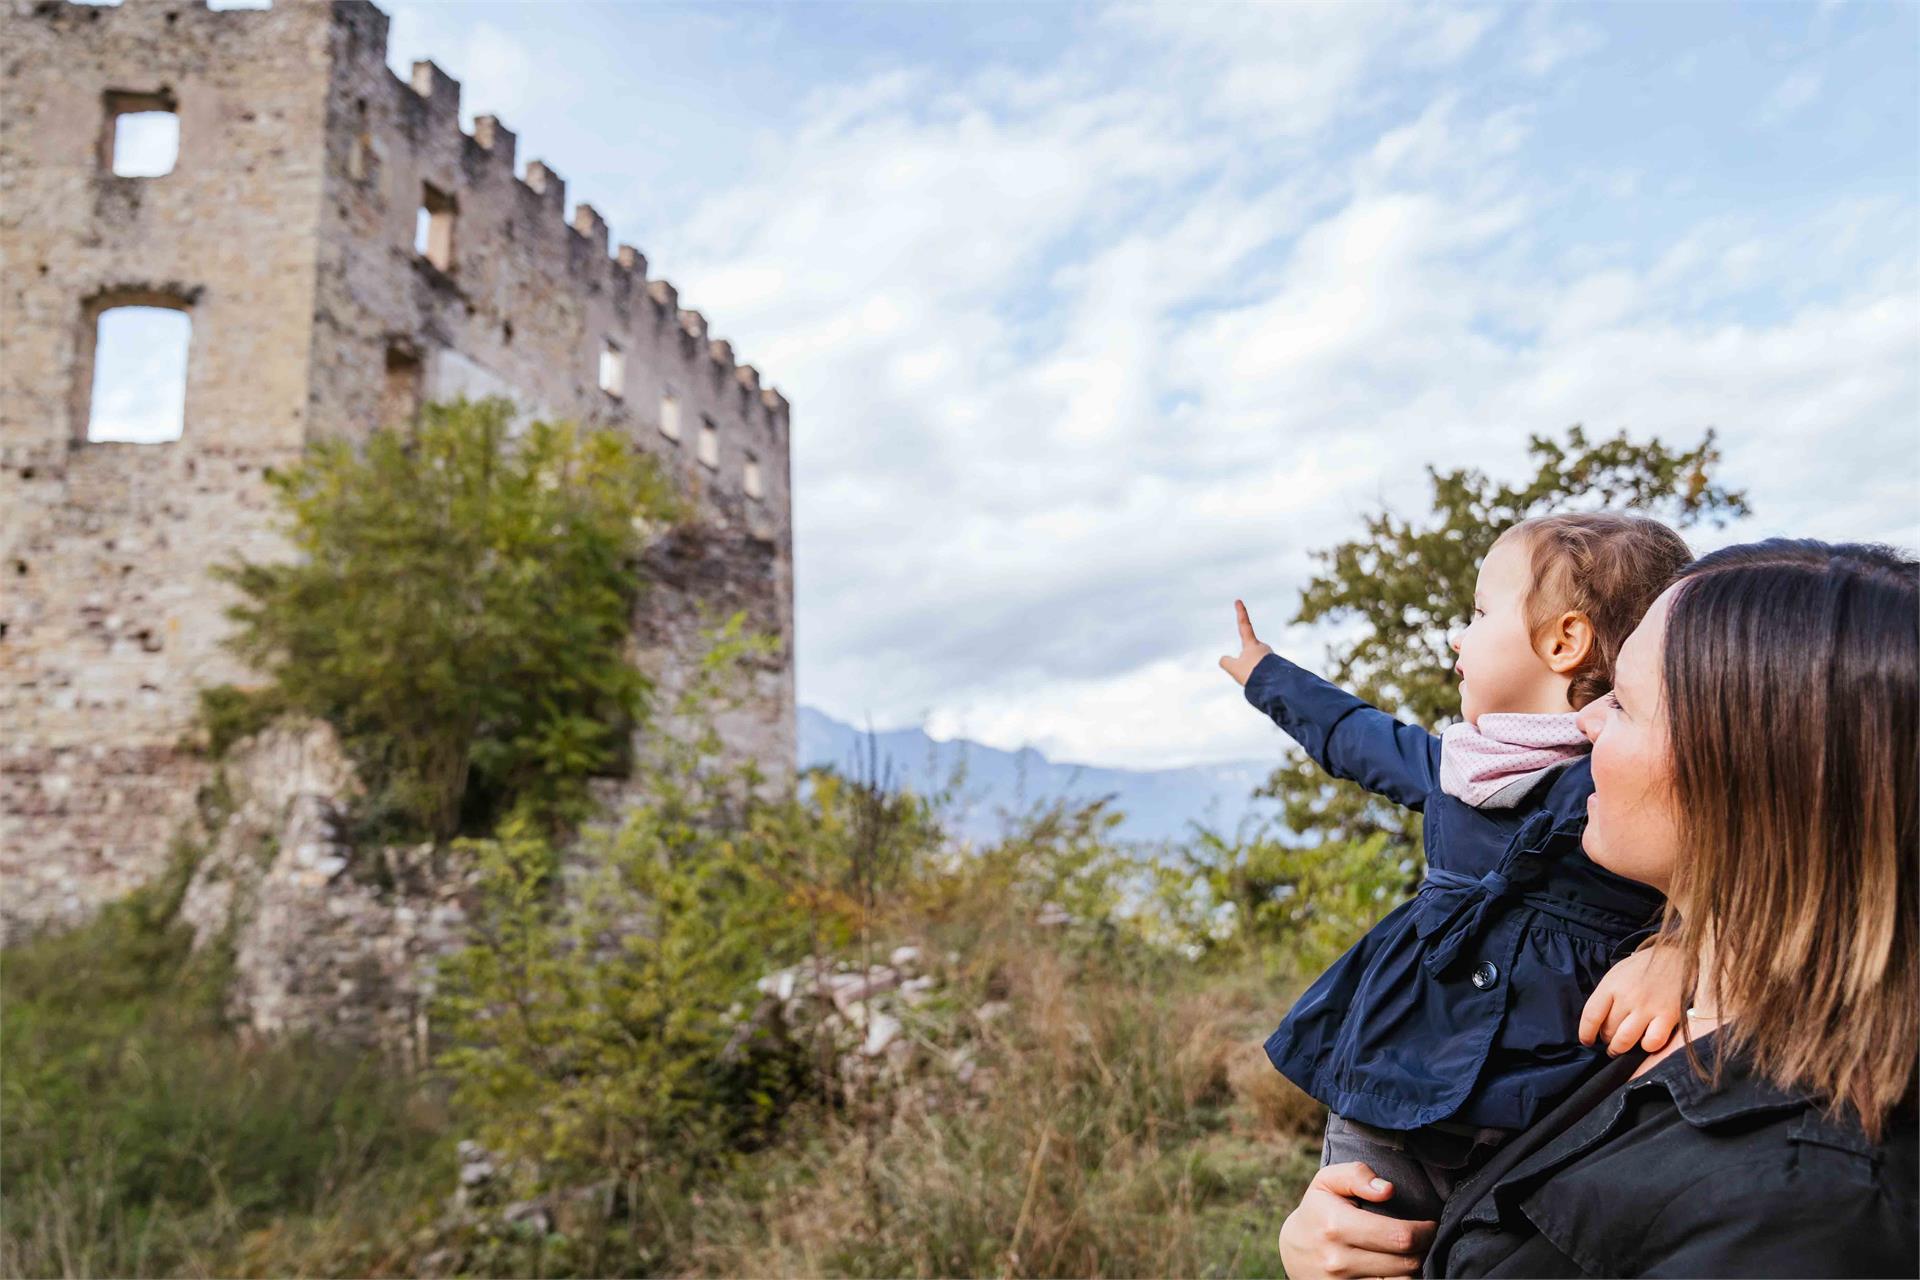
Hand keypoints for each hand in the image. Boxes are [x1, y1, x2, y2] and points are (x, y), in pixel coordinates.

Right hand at [1218, 599, 1274, 685]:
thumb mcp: (1234, 668)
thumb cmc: (1253, 672)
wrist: (1274, 684)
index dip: (1240, 613)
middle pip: (1248, 654)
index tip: (1238, 600)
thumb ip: (1226, 662)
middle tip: (1248, 674)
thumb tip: (1223, 659)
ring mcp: (1271, 658)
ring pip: (1256, 666)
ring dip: (1253, 674)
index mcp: (1252, 644)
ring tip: (1258, 681)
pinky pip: (1264, 674)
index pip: (1244, 625)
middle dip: (1245, 664)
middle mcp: (1263, 648)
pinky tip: (1265, 686)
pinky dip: (1260, 680)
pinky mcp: (1277, 668)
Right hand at [1278, 1161, 1434, 1278]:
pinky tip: (1397, 1267)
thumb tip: (1387, 1189)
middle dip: (1423, 1249)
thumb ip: (1357, 1175)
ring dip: (1413, 1268)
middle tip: (1424, 1238)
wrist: (1293, 1250)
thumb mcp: (1328, 1181)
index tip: (1429, 1225)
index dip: (1424, 1231)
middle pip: (1406, 1263)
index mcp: (1337, 1225)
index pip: (1399, 1236)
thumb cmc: (1318, 1210)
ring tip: (1409, 1252)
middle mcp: (1339, 1260)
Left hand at [1579, 941, 1689, 1054]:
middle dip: (1605, 1039)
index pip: (1591, 1016)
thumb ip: (1607, 995)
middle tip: (1608, 1040)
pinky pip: (1652, 1041)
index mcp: (1611, 985)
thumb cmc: (1643, 967)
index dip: (1585, 1033)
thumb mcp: (1617, 973)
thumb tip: (1596, 1021)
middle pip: (1608, 1030)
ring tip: (1618, 1049)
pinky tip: (1645, 1042)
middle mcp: (1627, 997)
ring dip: (1619, 1048)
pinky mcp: (1668, 1016)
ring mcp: (1648, 1007)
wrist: (1676, 956)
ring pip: (1625, 1040)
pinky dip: (1646, 1046)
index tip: (1587, 1041)